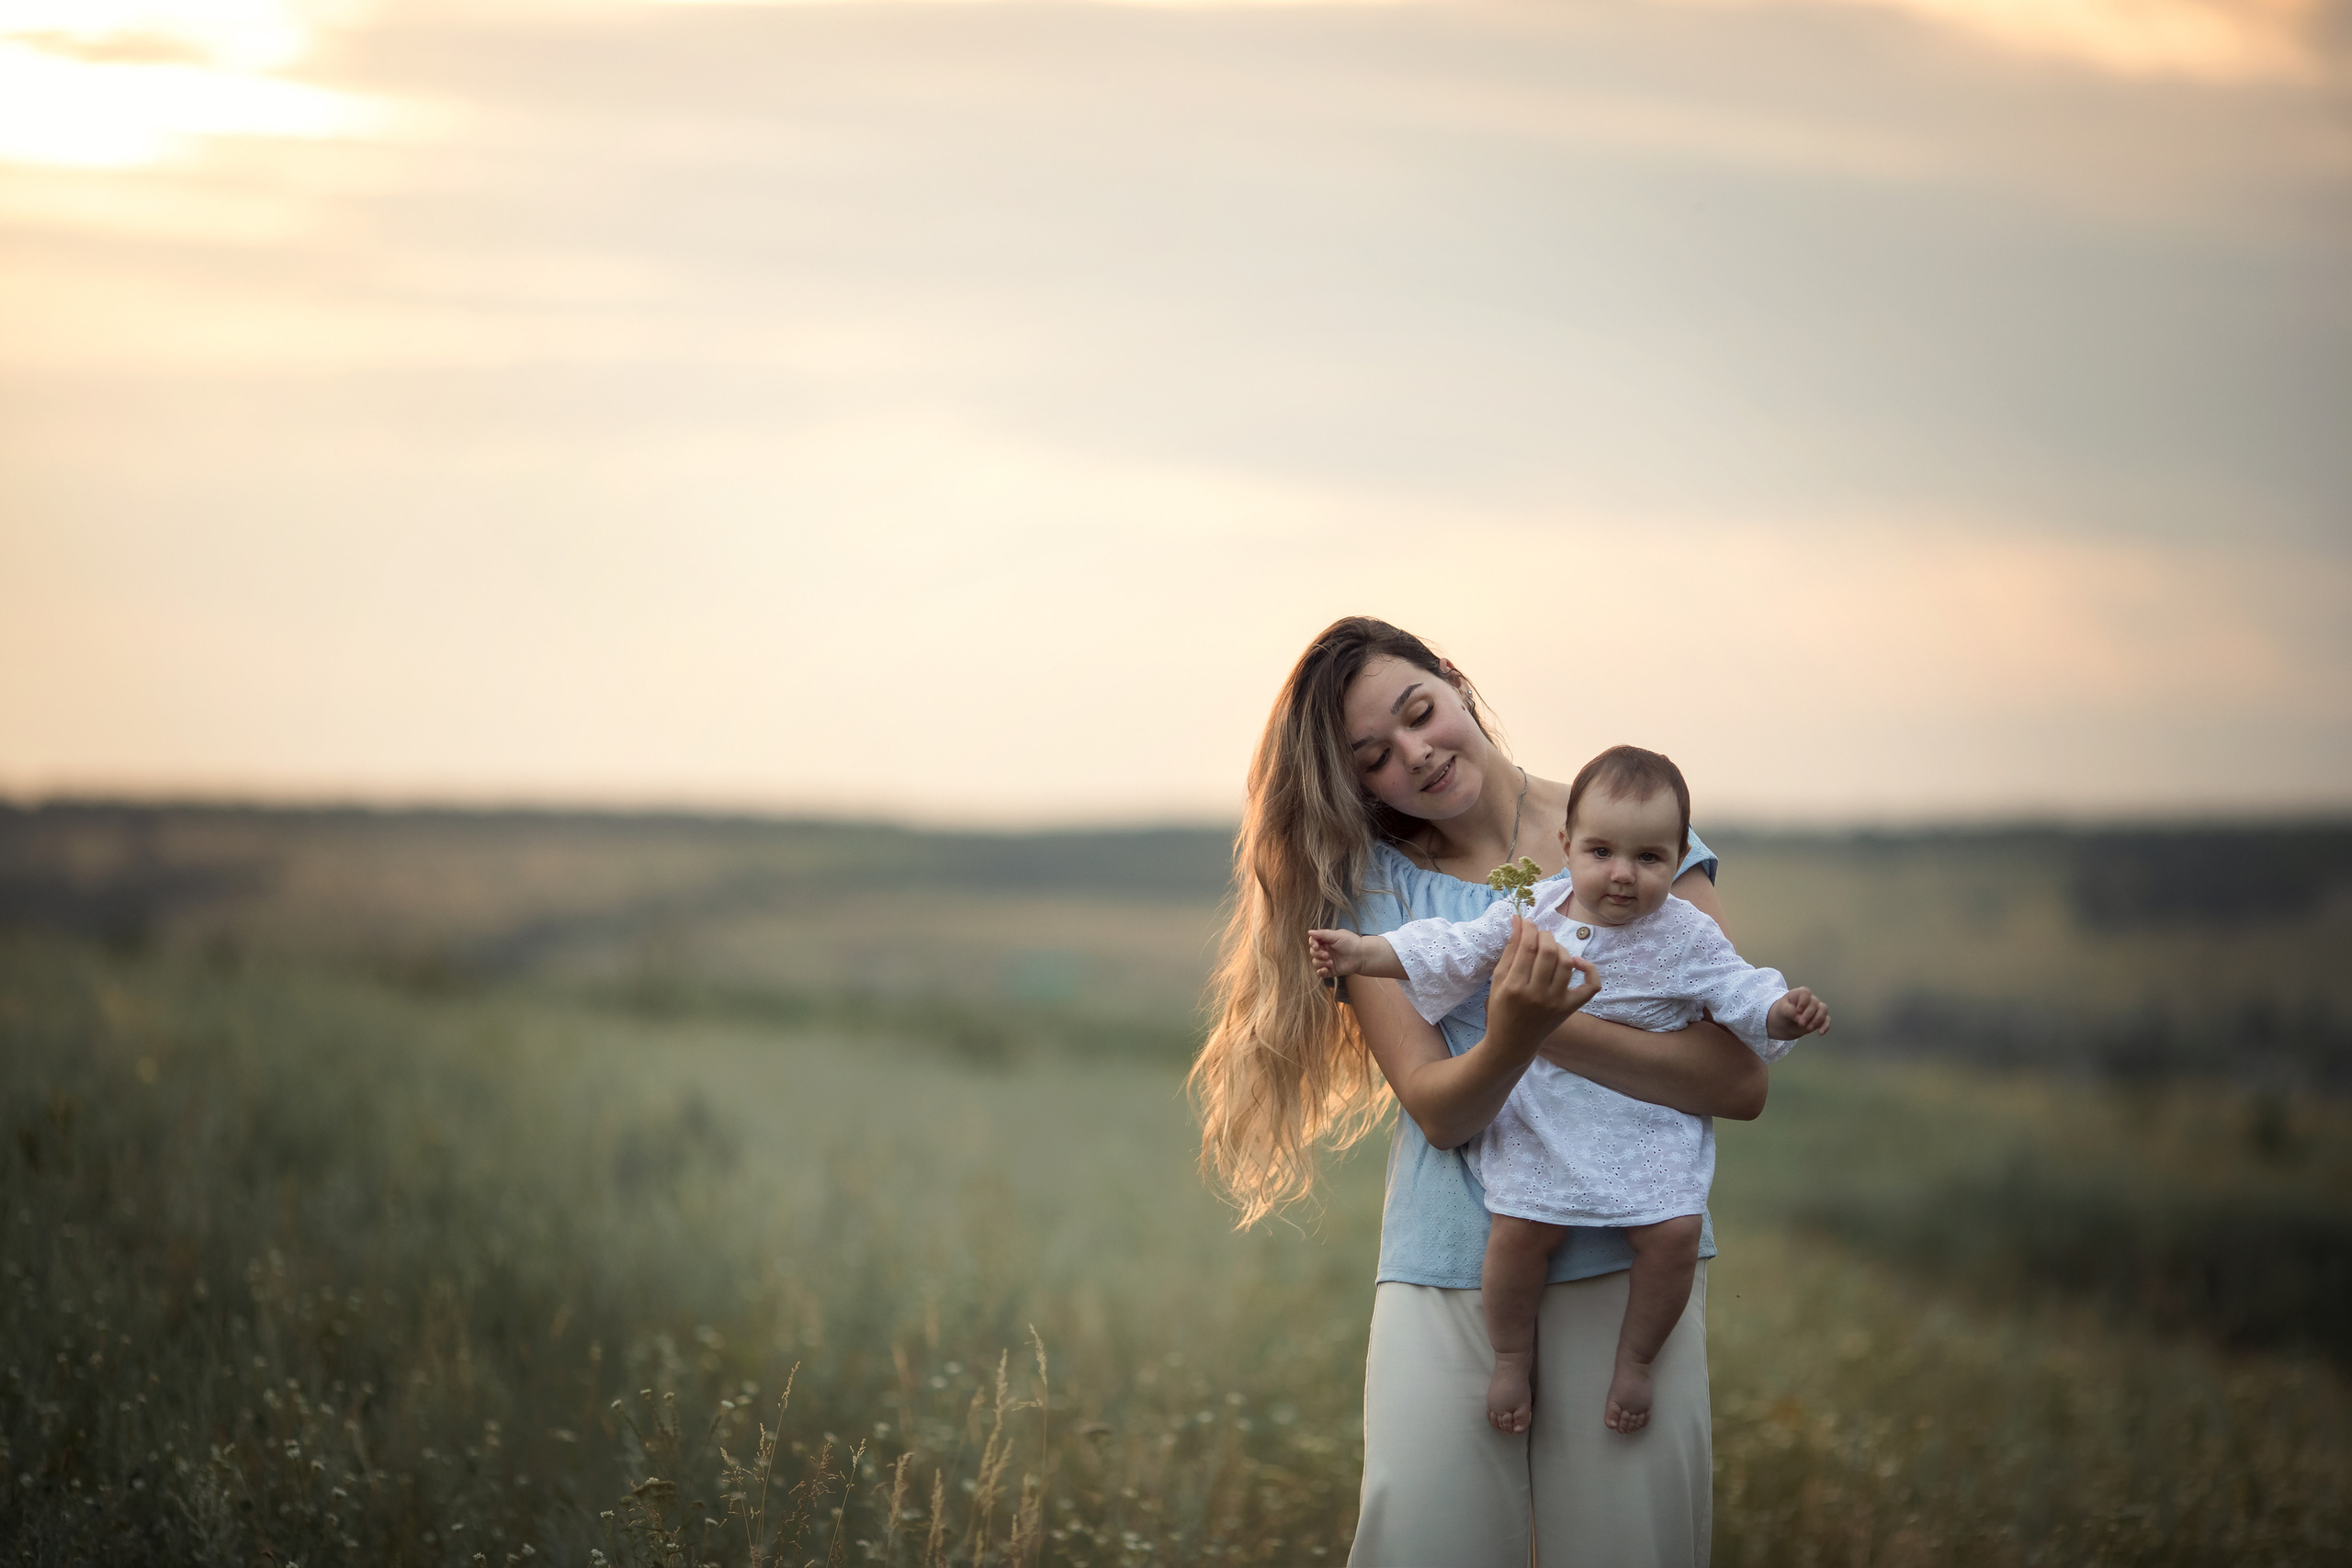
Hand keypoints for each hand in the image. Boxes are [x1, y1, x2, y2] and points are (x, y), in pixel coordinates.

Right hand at [1306, 928, 1361, 978]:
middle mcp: (1325, 950)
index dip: (1312, 944)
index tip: (1316, 946)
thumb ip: (1322, 934)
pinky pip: (1320, 973)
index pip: (1313, 942)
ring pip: (1315, 962)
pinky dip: (1321, 971)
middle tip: (1327, 955)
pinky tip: (1325, 969)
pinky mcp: (1331, 970)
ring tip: (1331, 962)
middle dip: (1318, 954)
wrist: (1361, 955)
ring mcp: (1327, 961)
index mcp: (1326, 941)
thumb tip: (1309, 932)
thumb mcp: (1336, 935)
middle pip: (1313, 953)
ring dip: (1321, 963)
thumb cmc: (1351, 943)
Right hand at [1485, 914, 1601, 1055]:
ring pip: (1566, 964)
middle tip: (1539, 936)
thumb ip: (1510, 949)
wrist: (1513, 1043)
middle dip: (1545, 936)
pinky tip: (1577, 962)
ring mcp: (1556, 1003)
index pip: (1527, 947)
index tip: (1528, 922)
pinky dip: (1589, 970)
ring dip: (1561, 948)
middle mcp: (1537, 995)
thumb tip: (1518, 920)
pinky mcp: (1569, 1009)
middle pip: (1549, 952)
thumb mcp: (1498, 979)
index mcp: (1514, 986)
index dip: (1529, 929)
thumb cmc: (1501, 1009)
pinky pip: (1590, 987)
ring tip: (1551, 949)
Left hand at [1768, 986, 1829, 1039]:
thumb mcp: (1782, 1009)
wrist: (1785, 1022)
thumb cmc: (1783, 1011)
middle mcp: (1811, 999)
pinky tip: (1820, 1033)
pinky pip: (1827, 1021)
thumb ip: (1790, 1011)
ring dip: (1817, 1020)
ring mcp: (1817, 1008)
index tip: (1798, 1011)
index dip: (1803, 1002)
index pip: (1806, 993)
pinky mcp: (1820, 1018)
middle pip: (1814, 1004)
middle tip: (1800, 1023)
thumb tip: (1800, 1018)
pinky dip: (1825, 1026)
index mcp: (1800, 993)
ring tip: (1808, 1028)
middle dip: (1808, 1015)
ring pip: (1823, 1010)